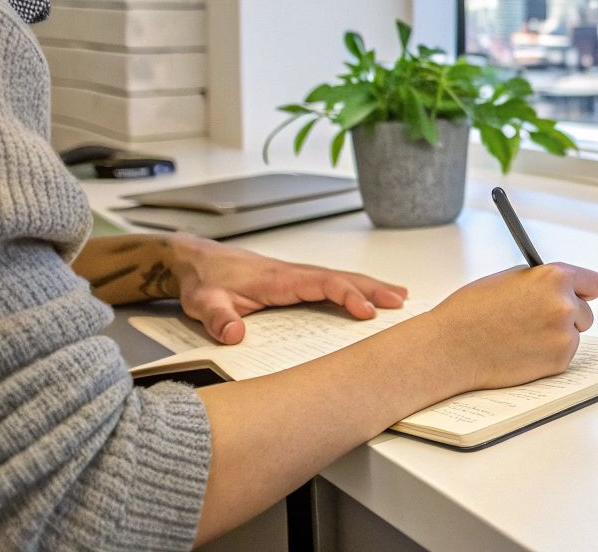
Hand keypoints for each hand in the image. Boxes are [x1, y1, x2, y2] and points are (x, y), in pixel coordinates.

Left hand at [165, 235, 408, 343]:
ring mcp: (296, 277)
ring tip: (400, 297)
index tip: (367, 311)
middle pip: (342, 277)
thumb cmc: (203, 280)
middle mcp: (293, 274)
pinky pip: (331, 284)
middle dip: (373, 288)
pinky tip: (367, 298)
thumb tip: (235, 335)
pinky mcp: (295, 282)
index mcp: (279, 278)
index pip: (323, 283)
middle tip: (402, 301)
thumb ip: (218, 318)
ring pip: (340, 279)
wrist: (195, 261)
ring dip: (370, 286)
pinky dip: (355, 288)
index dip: (348, 295)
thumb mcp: (204, 302)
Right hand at [424, 262, 597, 390]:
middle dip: (568, 316)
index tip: (580, 295)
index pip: (593, 282)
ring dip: (557, 337)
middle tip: (539, 321)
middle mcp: (564, 306)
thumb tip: (562, 289)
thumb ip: (542, 282)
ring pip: (574, 335)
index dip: (584, 290)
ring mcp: (563, 336)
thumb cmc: (471, 311)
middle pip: (586, 312)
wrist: (450, 347)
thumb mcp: (510, 279)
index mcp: (554, 278)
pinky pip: (562, 355)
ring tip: (523, 337)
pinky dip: (548, 355)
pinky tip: (521, 351)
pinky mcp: (558, 362)